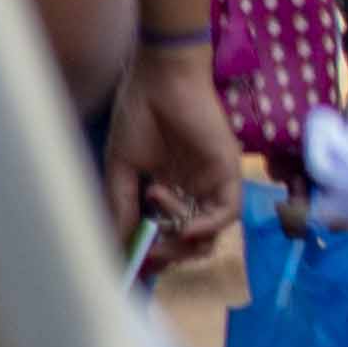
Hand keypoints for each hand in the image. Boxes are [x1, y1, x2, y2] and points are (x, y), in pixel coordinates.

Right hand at [110, 53, 243, 272]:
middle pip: (190, 240)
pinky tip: (185, 228)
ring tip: (160, 236)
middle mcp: (192, 190)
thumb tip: (119, 244)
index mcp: (167, 189)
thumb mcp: (122, 168)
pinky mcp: (228, 170)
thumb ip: (121, 204)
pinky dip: (209, 226)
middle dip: (168, 255)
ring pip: (210, 231)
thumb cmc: (138, 116)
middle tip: (148, 254)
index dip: (153, 253)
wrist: (159, 81)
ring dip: (185, 244)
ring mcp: (211, 181)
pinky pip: (228, 210)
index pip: (166, 234)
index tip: (134, 265)